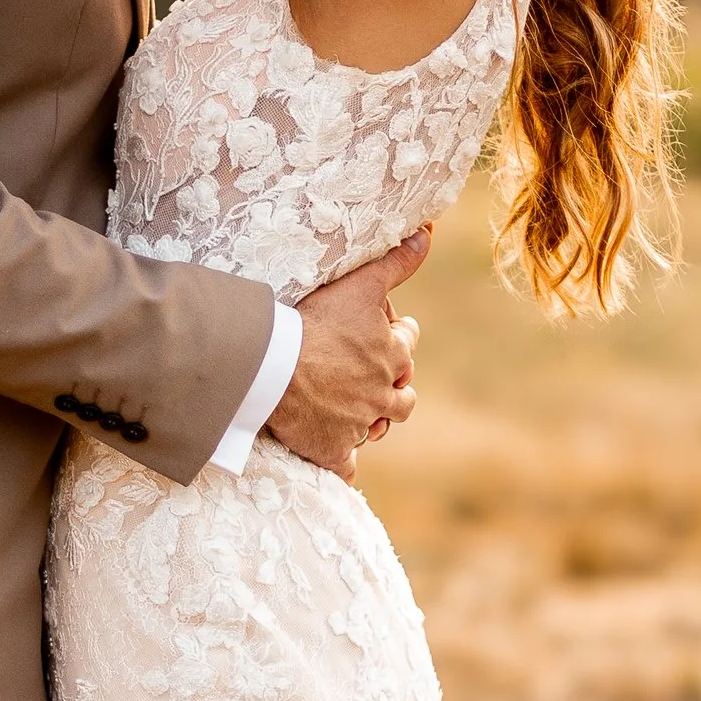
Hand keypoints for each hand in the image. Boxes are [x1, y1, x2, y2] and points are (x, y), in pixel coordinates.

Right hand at [266, 228, 428, 479]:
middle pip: (402, 397)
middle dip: (394, 388)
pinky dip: (346, 466)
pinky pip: (347, 466)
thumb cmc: (313, 323)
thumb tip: (429, 233)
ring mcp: (360, 425)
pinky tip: (344, 465)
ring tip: (363, 415)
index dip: (398, 339)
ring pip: (379, 429)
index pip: (407, 346)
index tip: (390, 334)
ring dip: (375, 422)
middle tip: (377, 381)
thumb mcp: (359, 285)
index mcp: (392, 356)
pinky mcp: (334, 450)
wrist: (271, 369)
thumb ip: (396, 262)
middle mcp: (383, 394)